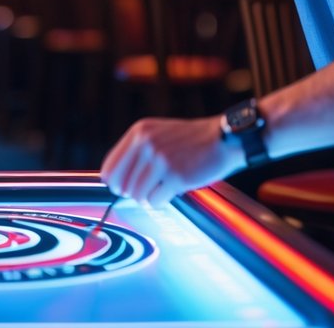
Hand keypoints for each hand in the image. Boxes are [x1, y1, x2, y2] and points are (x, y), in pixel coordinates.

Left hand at [100, 115, 241, 207]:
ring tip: (162, 187)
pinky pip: (155, 201)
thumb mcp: (158, 134)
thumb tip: (112, 181)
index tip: (122, 189)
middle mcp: (147, 143)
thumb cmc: (189, 140)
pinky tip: (172, 189)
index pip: (110, 167)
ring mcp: (161, 159)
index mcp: (139, 132)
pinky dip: (162, 200)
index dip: (114, 183)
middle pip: (122, 186)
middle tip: (149, 187)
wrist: (223, 139)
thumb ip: (135, 152)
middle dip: (134, 192)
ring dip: (149, 197)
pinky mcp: (176, 175)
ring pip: (138, 195)